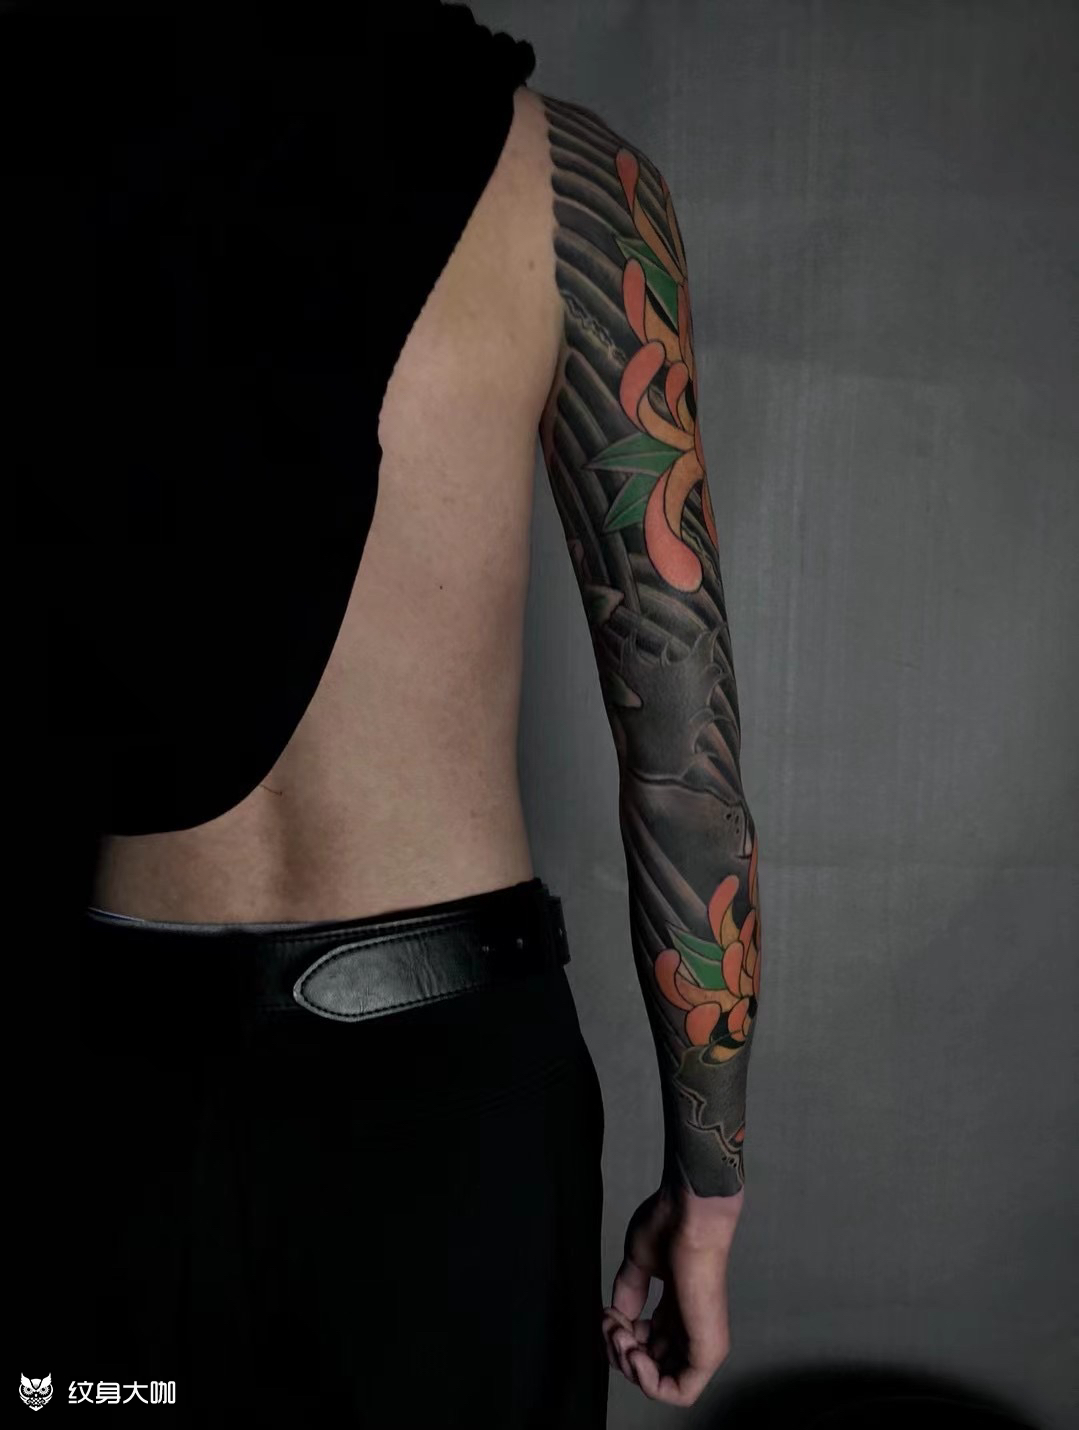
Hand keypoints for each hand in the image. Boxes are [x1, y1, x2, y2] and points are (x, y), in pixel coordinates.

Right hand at [602, 1183, 741, 1406]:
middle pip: (649, 1366)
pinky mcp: (708, 1350)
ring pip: (661, 1384)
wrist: (689, 1214)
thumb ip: (629, 1295)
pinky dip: (649, 1383)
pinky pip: (680, 1392)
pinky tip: (634, 1355)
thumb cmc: (668, 1226)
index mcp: (675, 1309)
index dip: (618, 1338)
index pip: (645, 1346)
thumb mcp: (639, 1264)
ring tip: (620, 1334)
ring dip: (629, 1367)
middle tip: (610, 1325)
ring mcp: (700, 1341)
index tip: (607, 1314)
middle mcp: (688, 1328)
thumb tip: (619, 1320)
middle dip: (619, 1354)